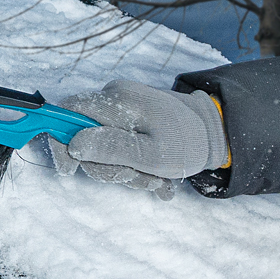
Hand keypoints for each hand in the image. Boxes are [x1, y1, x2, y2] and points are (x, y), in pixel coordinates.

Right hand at [43, 80, 227, 194]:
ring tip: (157, 181)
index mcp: (118, 100)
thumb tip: (73, 143)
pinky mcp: (131, 119)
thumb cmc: (188, 143)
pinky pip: (119, 145)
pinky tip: (158, 178)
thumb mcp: (151, 155)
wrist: (218, 133)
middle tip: (138, 179)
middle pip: (84, 136)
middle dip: (108, 167)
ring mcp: (123, 108)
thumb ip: (112, 148)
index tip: (70, 171)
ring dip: (126, 171)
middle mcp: (115, 98)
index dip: (61, 142)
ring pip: (103, 146)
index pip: (67, 113)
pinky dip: (135, 165)